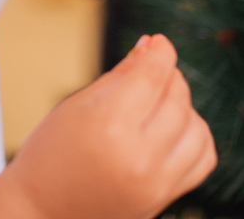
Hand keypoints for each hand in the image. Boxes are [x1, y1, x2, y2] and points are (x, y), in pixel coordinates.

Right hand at [1, 34, 215, 218]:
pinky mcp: (163, 200)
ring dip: (185, 107)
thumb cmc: (50, 154)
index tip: (160, 42)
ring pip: (197, 128)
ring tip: (161, 104)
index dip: (161, 51)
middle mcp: (137, 155)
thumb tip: (150, 45)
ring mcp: (154, 182)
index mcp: (109, 124)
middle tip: (154, 70)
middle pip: (178, 99)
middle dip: (171, 76)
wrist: (40, 211)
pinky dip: (196, 137)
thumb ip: (119, 76)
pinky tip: (174, 130)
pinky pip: (202, 159)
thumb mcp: (76, 106)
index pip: (153, 75)